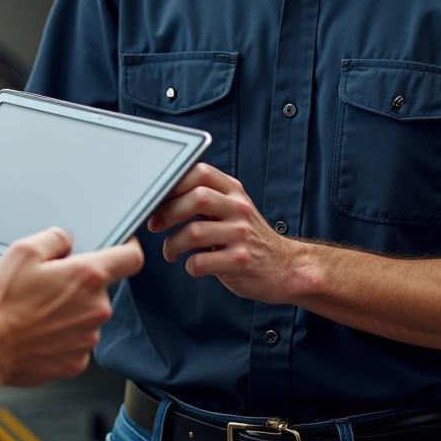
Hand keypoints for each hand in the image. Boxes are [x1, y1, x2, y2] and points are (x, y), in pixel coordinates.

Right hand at [0, 227, 143, 386]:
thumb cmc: (0, 302)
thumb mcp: (23, 251)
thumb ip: (54, 238)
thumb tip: (66, 239)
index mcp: (86, 276)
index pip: (131, 258)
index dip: (128, 248)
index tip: (123, 246)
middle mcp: (95, 308)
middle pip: (100, 288)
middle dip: (79, 283)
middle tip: (47, 284)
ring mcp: (87, 338)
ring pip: (86, 315)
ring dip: (69, 310)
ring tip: (36, 311)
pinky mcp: (75, 362)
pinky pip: (76, 341)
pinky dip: (61, 335)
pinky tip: (38, 332)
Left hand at [148, 163, 296, 303]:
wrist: (284, 267)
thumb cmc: (245, 237)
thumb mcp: (232, 208)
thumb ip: (204, 196)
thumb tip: (160, 195)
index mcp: (233, 191)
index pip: (200, 172)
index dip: (173, 182)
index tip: (156, 197)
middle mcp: (239, 209)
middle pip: (197, 198)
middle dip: (168, 212)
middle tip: (155, 225)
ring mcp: (242, 235)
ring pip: (194, 232)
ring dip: (172, 244)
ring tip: (170, 251)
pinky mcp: (241, 261)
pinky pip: (201, 261)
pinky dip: (189, 265)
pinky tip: (192, 265)